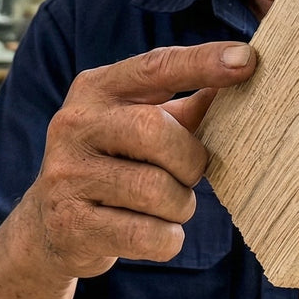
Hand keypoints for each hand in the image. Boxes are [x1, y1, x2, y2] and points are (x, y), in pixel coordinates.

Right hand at [23, 42, 255, 280]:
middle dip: (190, 160)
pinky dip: (167, 239)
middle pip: (156, 132)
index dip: (203, 62)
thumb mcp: (139, 124)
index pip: (155, 66)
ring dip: (180, 205)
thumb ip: (186, 106)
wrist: (50, 227)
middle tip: (191, 174)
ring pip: (157, 191)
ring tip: (168, 206)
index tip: (247, 59)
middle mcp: (74, 124)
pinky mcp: (72, 226)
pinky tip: (156, 233)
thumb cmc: (115, 164)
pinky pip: (149, 235)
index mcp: (97, 89)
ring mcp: (67, 176)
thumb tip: (241, 71)